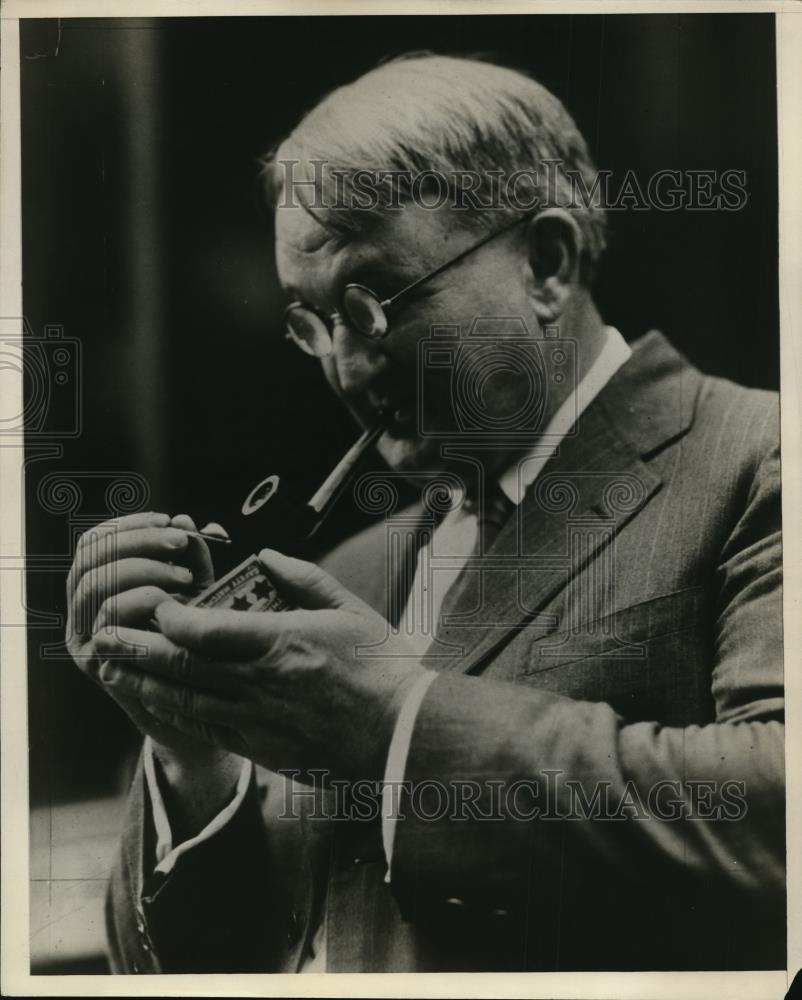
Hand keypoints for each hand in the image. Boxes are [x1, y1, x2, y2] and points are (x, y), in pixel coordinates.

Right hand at [66, 510, 228, 763]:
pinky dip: (140, 601)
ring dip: (143, 570)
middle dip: (141, 542)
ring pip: (94, 584)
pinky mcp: (94, 661)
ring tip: (187, 577)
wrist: (198, 704)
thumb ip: (194, 558)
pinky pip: (106, 619)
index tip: (169, 519)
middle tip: (182, 543)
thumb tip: (193, 523)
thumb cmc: (198, 639)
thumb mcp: (199, 591)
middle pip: (92, 557)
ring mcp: (83, 635)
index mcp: (99, 584)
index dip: (129, 524)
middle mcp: (82, 608)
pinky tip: (173, 604)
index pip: (94, 541)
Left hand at [94, 549, 428, 781]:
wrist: (400, 735)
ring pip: (185, 701)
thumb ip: (304, 578)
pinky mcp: (261, 748)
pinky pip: (206, 728)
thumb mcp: (349, 610)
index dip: (171, 617)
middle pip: (182, 666)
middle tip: (105, 635)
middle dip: (137, 649)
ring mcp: (257, 720)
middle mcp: (259, 683)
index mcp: (281, 643)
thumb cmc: (381, 668)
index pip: (205, 631)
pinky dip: (175, 712)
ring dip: (145, 682)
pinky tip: (160, 700)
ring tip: (116, 667)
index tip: (160, 605)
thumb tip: (265, 555)